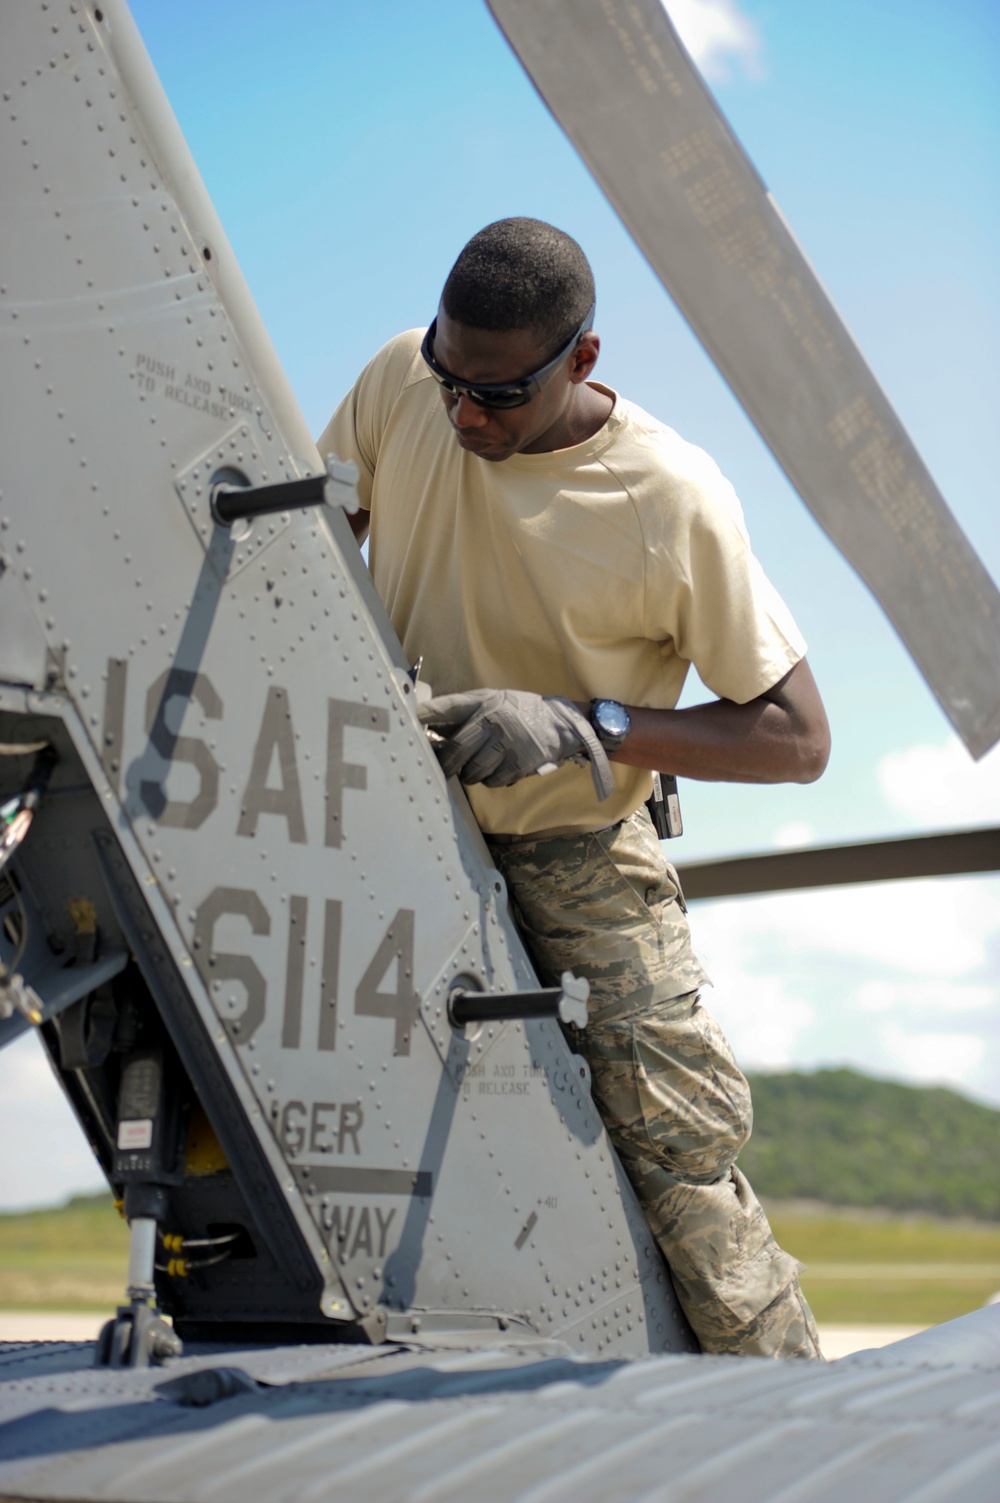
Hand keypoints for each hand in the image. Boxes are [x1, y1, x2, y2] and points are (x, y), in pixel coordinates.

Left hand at [418, 689, 614, 799]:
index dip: (424, 715)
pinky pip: (493, 781)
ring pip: (472, 771)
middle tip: (446, 768)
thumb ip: (464, 714)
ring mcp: (507, 742)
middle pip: (456, 751)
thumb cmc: (519, 712)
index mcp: (483, 702)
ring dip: (472, 774)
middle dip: (447, 765)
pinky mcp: (520, 762)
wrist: (561, 722)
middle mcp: (493, 719)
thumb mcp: (492, 702)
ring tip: (481, 764)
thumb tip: (429, 729)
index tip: (406, 721)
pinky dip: (493, 779)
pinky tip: (501, 767)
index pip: (446, 708)